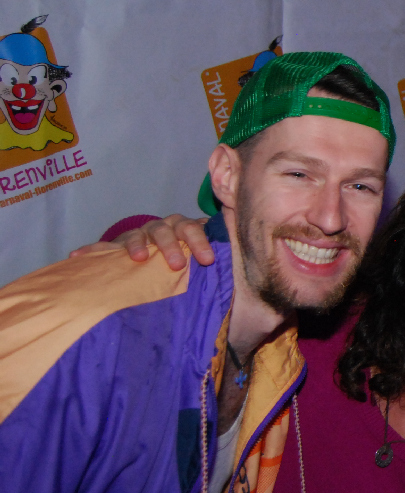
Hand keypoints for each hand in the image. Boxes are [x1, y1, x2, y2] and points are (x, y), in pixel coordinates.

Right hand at [68, 214, 212, 269]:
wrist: (167, 249)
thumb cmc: (189, 253)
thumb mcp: (204, 250)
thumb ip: (219, 246)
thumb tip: (239, 244)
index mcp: (183, 226)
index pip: (192, 228)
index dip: (200, 242)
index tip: (206, 260)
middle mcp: (160, 227)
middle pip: (165, 231)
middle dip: (171, 247)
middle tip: (176, 265)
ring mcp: (138, 235)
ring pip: (137, 236)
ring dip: (137, 245)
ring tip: (137, 258)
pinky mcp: (117, 246)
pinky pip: (102, 248)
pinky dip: (90, 251)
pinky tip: (77, 255)